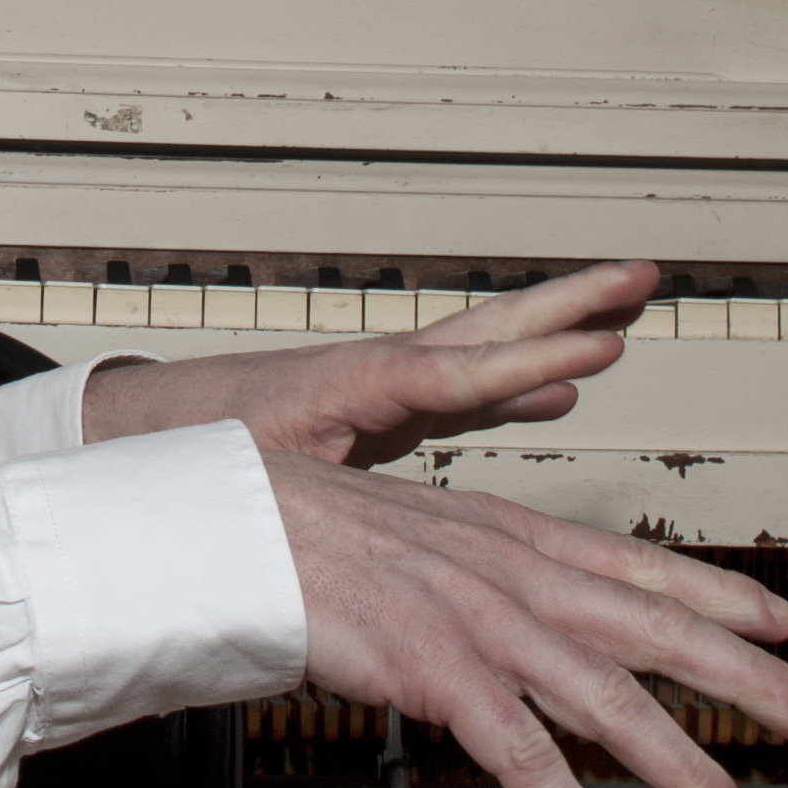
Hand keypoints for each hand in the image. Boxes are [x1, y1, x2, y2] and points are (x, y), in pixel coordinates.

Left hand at [79, 260, 657, 468]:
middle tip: (637, 279)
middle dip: (564, 303)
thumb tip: (315, 508)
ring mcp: (386, 382)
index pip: (448, 374)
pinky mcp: (384, 403)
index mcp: (348, 387)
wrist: (149, 430)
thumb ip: (284, 493)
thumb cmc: (188, 451)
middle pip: (485, 331)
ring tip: (626, 308)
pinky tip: (563, 387)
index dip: (519, 368)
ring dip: (555, 326)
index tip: (591, 349)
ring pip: (485, 346)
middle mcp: (377, 371)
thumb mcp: (238, 476)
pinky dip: (519, 380)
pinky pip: (467, 385)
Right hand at [263, 455, 787, 787]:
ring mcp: (479, 621)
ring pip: (608, 700)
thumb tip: (517, 605)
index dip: (718, 594)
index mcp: (509, 537)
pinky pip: (519, 753)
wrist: (236, 524)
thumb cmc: (309, 533)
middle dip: (744, 677)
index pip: (637, 565)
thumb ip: (479, 568)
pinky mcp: (436, 670)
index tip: (782, 622)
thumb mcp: (419, 535)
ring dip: (682, 766)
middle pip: (654, 628)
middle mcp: (511, 573)